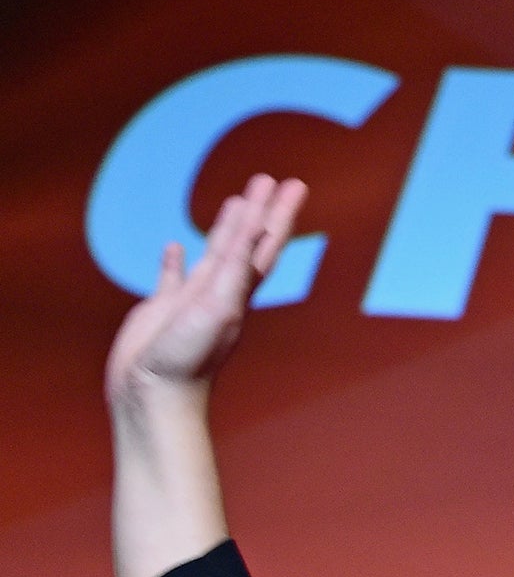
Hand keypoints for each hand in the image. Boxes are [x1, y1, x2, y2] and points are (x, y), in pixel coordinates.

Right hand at [105, 175, 306, 408]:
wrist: (155, 397)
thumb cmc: (188, 358)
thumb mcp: (218, 306)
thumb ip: (234, 267)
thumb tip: (254, 225)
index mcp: (240, 290)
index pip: (266, 242)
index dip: (280, 213)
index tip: (295, 184)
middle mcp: (221, 291)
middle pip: (246, 241)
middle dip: (259, 210)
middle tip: (269, 178)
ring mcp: (192, 300)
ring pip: (214, 254)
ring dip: (225, 227)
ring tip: (234, 201)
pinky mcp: (161, 310)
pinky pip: (171, 278)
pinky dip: (174, 261)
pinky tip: (173, 247)